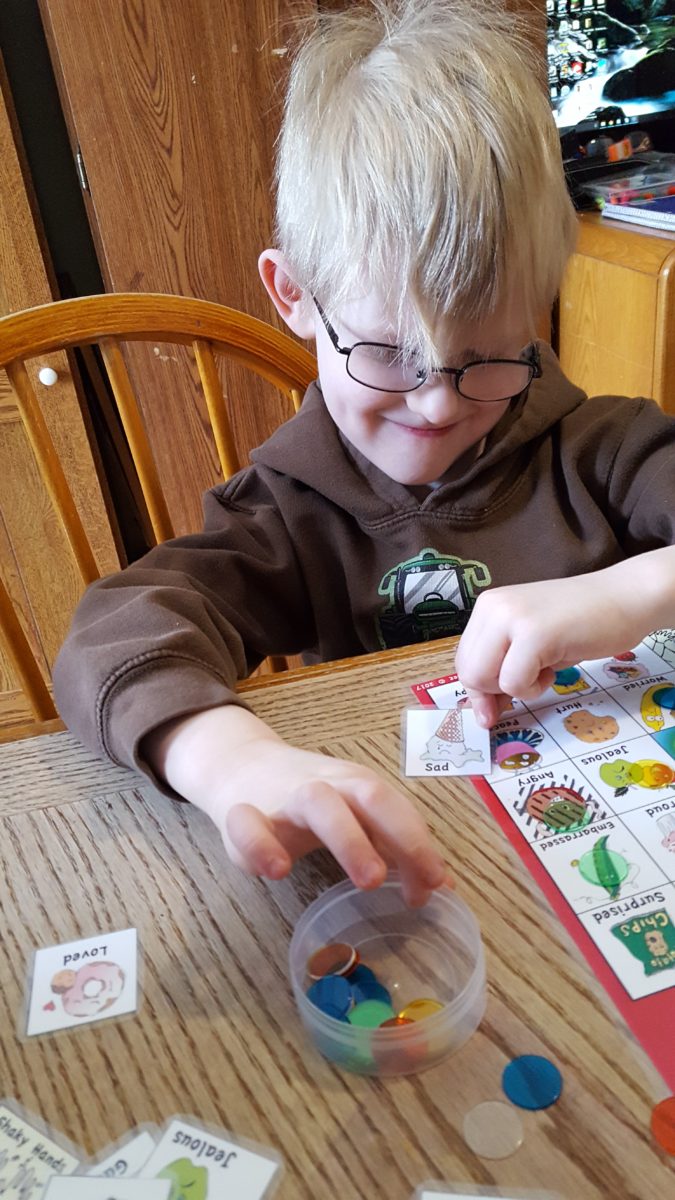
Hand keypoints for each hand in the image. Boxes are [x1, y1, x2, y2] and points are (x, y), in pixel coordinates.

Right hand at [143, 706, 450, 905]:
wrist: (238, 764)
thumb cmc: (309, 800)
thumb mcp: (354, 816)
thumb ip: (393, 847)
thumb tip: (443, 885)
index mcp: (357, 787)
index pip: (397, 809)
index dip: (420, 844)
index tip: (437, 884)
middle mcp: (328, 786)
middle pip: (368, 796)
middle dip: (396, 834)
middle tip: (421, 880)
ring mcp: (285, 797)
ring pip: (318, 802)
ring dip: (348, 837)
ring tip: (369, 880)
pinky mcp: (242, 814)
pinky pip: (248, 823)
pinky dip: (262, 843)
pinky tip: (277, 870)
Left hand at [455, 571, 642, 726]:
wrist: (626, 597)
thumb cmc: (582, 623)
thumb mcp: (530, 643)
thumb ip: (502, 667)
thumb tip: (482, 713)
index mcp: (489, 606)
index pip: (464, 659)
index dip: (479, 690)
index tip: (494, 707)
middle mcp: (493, 607)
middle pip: (468, 673)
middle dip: (494, 693)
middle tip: (527, 685)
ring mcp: (511, 618)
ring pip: (485, 680)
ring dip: (517, 688)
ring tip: (546, 668)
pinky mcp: (534, 633)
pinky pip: (514, 682)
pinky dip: (534, 687)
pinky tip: (555, 667)